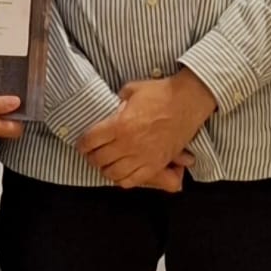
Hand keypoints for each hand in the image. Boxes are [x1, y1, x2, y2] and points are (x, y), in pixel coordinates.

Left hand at [76, 72, 215, 188]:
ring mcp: (143, 157)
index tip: (82, 143)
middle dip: (91, 156)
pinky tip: (122, 171)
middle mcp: (128, 144)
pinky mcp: (156, 164)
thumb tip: (111, 109)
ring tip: (106, 162)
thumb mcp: (132, 90)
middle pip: (99, 159)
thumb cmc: (162, 93)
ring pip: (113, 173)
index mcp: (119, 125)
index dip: (82, 143)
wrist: (189, 101)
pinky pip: (132, 180)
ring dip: (106, 169)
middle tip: (92, 152)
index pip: (89, 141)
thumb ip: (117, 101)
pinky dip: (123, 179)